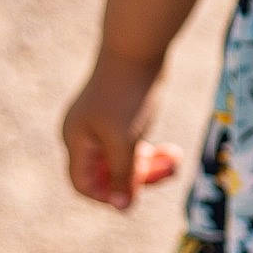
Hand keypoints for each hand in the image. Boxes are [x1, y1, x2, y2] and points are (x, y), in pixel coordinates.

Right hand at [60, 52, 182, 211]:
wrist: (139, 45)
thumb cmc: (128, 94)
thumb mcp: (125, 140)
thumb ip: (123, 175)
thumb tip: (121, 207)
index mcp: (76, 141)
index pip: (84, 184)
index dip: (108, 195)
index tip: (136, 193)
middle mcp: (85, 134)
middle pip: (106, 174)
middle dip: (138, 178)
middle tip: (170, 169)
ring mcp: (103, 123)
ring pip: (123, 159)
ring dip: (149, 166)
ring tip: (175, 157)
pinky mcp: (121, 113)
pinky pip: (133, 144)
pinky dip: (151, 150)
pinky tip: (171, 150)